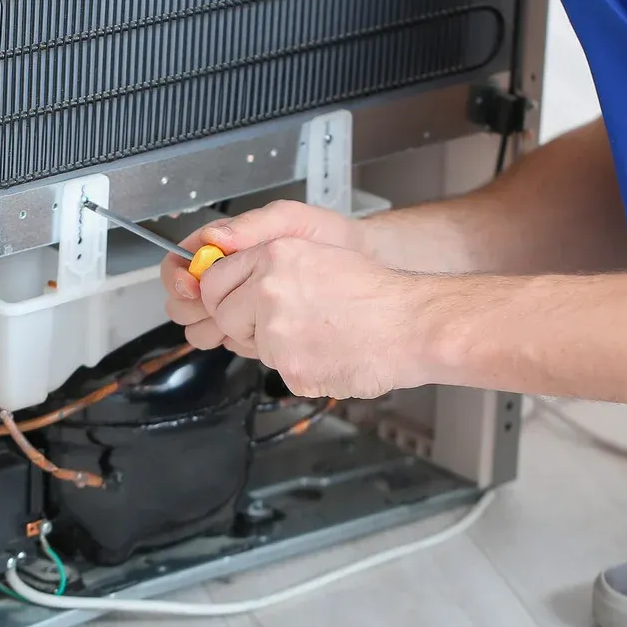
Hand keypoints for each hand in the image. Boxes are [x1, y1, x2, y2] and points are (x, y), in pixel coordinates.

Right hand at [162, 200, 365, 339]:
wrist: (360, 263)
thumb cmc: (326, 236)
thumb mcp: (290, 220)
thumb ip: (251, 226)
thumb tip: (213, 238)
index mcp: (224, 247)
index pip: (179, 263)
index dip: (178, 277)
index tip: (191, 286)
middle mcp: (227, 277)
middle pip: (182, 301)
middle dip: (194, 308)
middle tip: (219, 308)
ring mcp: (239, 305)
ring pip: (201, 327)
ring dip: (214, 328)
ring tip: (246, 320)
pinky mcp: (255, 328)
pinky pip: (230, 341)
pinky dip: (240, 341)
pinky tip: (262, 332)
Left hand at [193, 237, 430, 399]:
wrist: (412, 324)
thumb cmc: (376, 293)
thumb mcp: (317, 255)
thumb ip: (268, 266)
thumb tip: (231, 284)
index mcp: (274, 255)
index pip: (214, 280)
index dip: (222, 296)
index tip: (232, 304)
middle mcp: (269, 289)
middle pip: (223, 316)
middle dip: (245, 325)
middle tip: (284, 324)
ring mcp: (277, 331)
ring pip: (252, 346)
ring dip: (277, 346)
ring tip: (319, 335)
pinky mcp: (290, 367)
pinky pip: (279, 371)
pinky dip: (303, 368)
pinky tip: (331, 353)